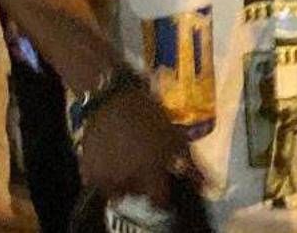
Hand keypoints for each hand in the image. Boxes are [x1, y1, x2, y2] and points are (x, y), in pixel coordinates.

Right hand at [78, 85, 201, 207]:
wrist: (112, 97)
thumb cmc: (148, 113)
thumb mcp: (175, 136)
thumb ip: (191, 164)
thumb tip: (208, 185)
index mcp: (150, 171)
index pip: (158, 199)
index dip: (163, 192)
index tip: (162, 182)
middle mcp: (126, 179)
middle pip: (139, 194)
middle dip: (144, 183)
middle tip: (146, 165)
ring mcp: (105, 177)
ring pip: (119, 191)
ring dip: (126, 180)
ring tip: (130, 160)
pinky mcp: (87, 172)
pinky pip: (100, 183)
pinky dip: (107, 175)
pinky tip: (113, 158)